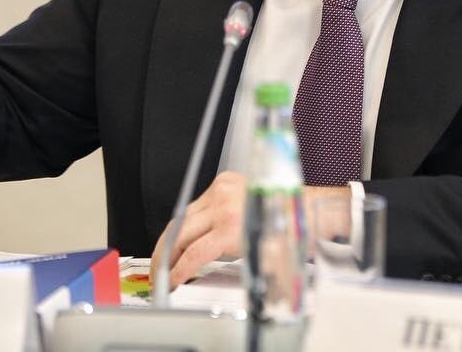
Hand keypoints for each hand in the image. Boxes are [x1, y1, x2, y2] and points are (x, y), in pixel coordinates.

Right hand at [148, 172, 352, 288]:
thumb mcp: (251, 257)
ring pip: (184, 215)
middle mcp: (224, 205)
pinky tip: (184, 233)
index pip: (193, 254)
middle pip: (180, 232)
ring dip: (172, 236)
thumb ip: (219, 263)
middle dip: (165, 254)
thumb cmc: (284, 234)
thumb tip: (194, 274)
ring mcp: (222, 189)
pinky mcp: (222, 180)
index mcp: (232, 227)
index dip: (177, 271)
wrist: (303, 208)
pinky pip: (197, 203)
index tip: (169, 281)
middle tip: (158, 269)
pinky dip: (188, 218)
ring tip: (165, 253)